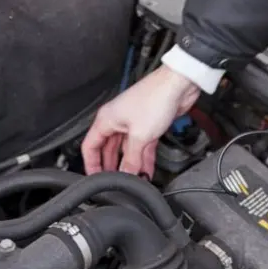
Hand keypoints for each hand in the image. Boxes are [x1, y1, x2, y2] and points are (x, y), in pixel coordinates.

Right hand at [81, 65, 199, 176]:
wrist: (178, 86)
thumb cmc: (155, 98)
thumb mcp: (140, 135)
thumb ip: (131, 158)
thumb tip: (126, 174)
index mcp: (106, 120)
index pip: (90, 146)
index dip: (91, 164)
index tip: (95, 178)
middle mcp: (117, 120)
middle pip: (108, 149)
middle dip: (112, 167)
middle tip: (115, 183)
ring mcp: (134, 123)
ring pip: (127, 149)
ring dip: (130, 165)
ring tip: (132, 180)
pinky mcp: (149, 125)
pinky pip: (142, 146)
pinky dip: (144, 158)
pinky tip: (147, 170)